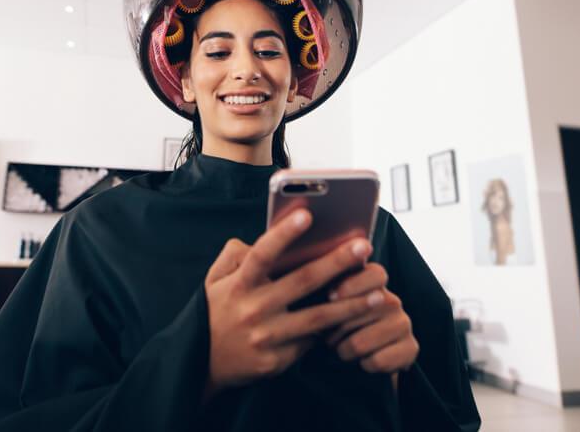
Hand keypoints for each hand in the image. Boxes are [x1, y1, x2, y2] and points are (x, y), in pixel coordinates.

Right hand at [203, 210, 380, 398]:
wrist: (200, 364)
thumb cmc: (215, 312)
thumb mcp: (214, 280)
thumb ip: (235, 256)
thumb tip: (264, 240)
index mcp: (238, 285)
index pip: (262, 254)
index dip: (284, 234)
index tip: (307, 214)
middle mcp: (253, 309)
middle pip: (302, 281)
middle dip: (337, 262)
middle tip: (365, 246)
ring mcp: (266, 337)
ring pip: (318, 318)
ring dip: (351, 305)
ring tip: (379, 294)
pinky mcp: (276, 362)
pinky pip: (309, 343)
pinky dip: (332, 331)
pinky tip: (356, 322)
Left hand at [324, 263, 418, 373]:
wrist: (365, 357)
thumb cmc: (338, 326)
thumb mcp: (331, 305)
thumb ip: (329, 288)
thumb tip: (321, 285)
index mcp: (375, 284)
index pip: (374, 274)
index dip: (352, 284)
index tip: (330, 296)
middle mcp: (393, 301)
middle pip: (359, 312)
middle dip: (334, 330)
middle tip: (328, 339)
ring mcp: (404, 324)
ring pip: (361, 343)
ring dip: (344, 352)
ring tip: (343, 351)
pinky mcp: (411, 349)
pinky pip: (377, 362)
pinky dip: (363, 366)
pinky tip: (364, 362)